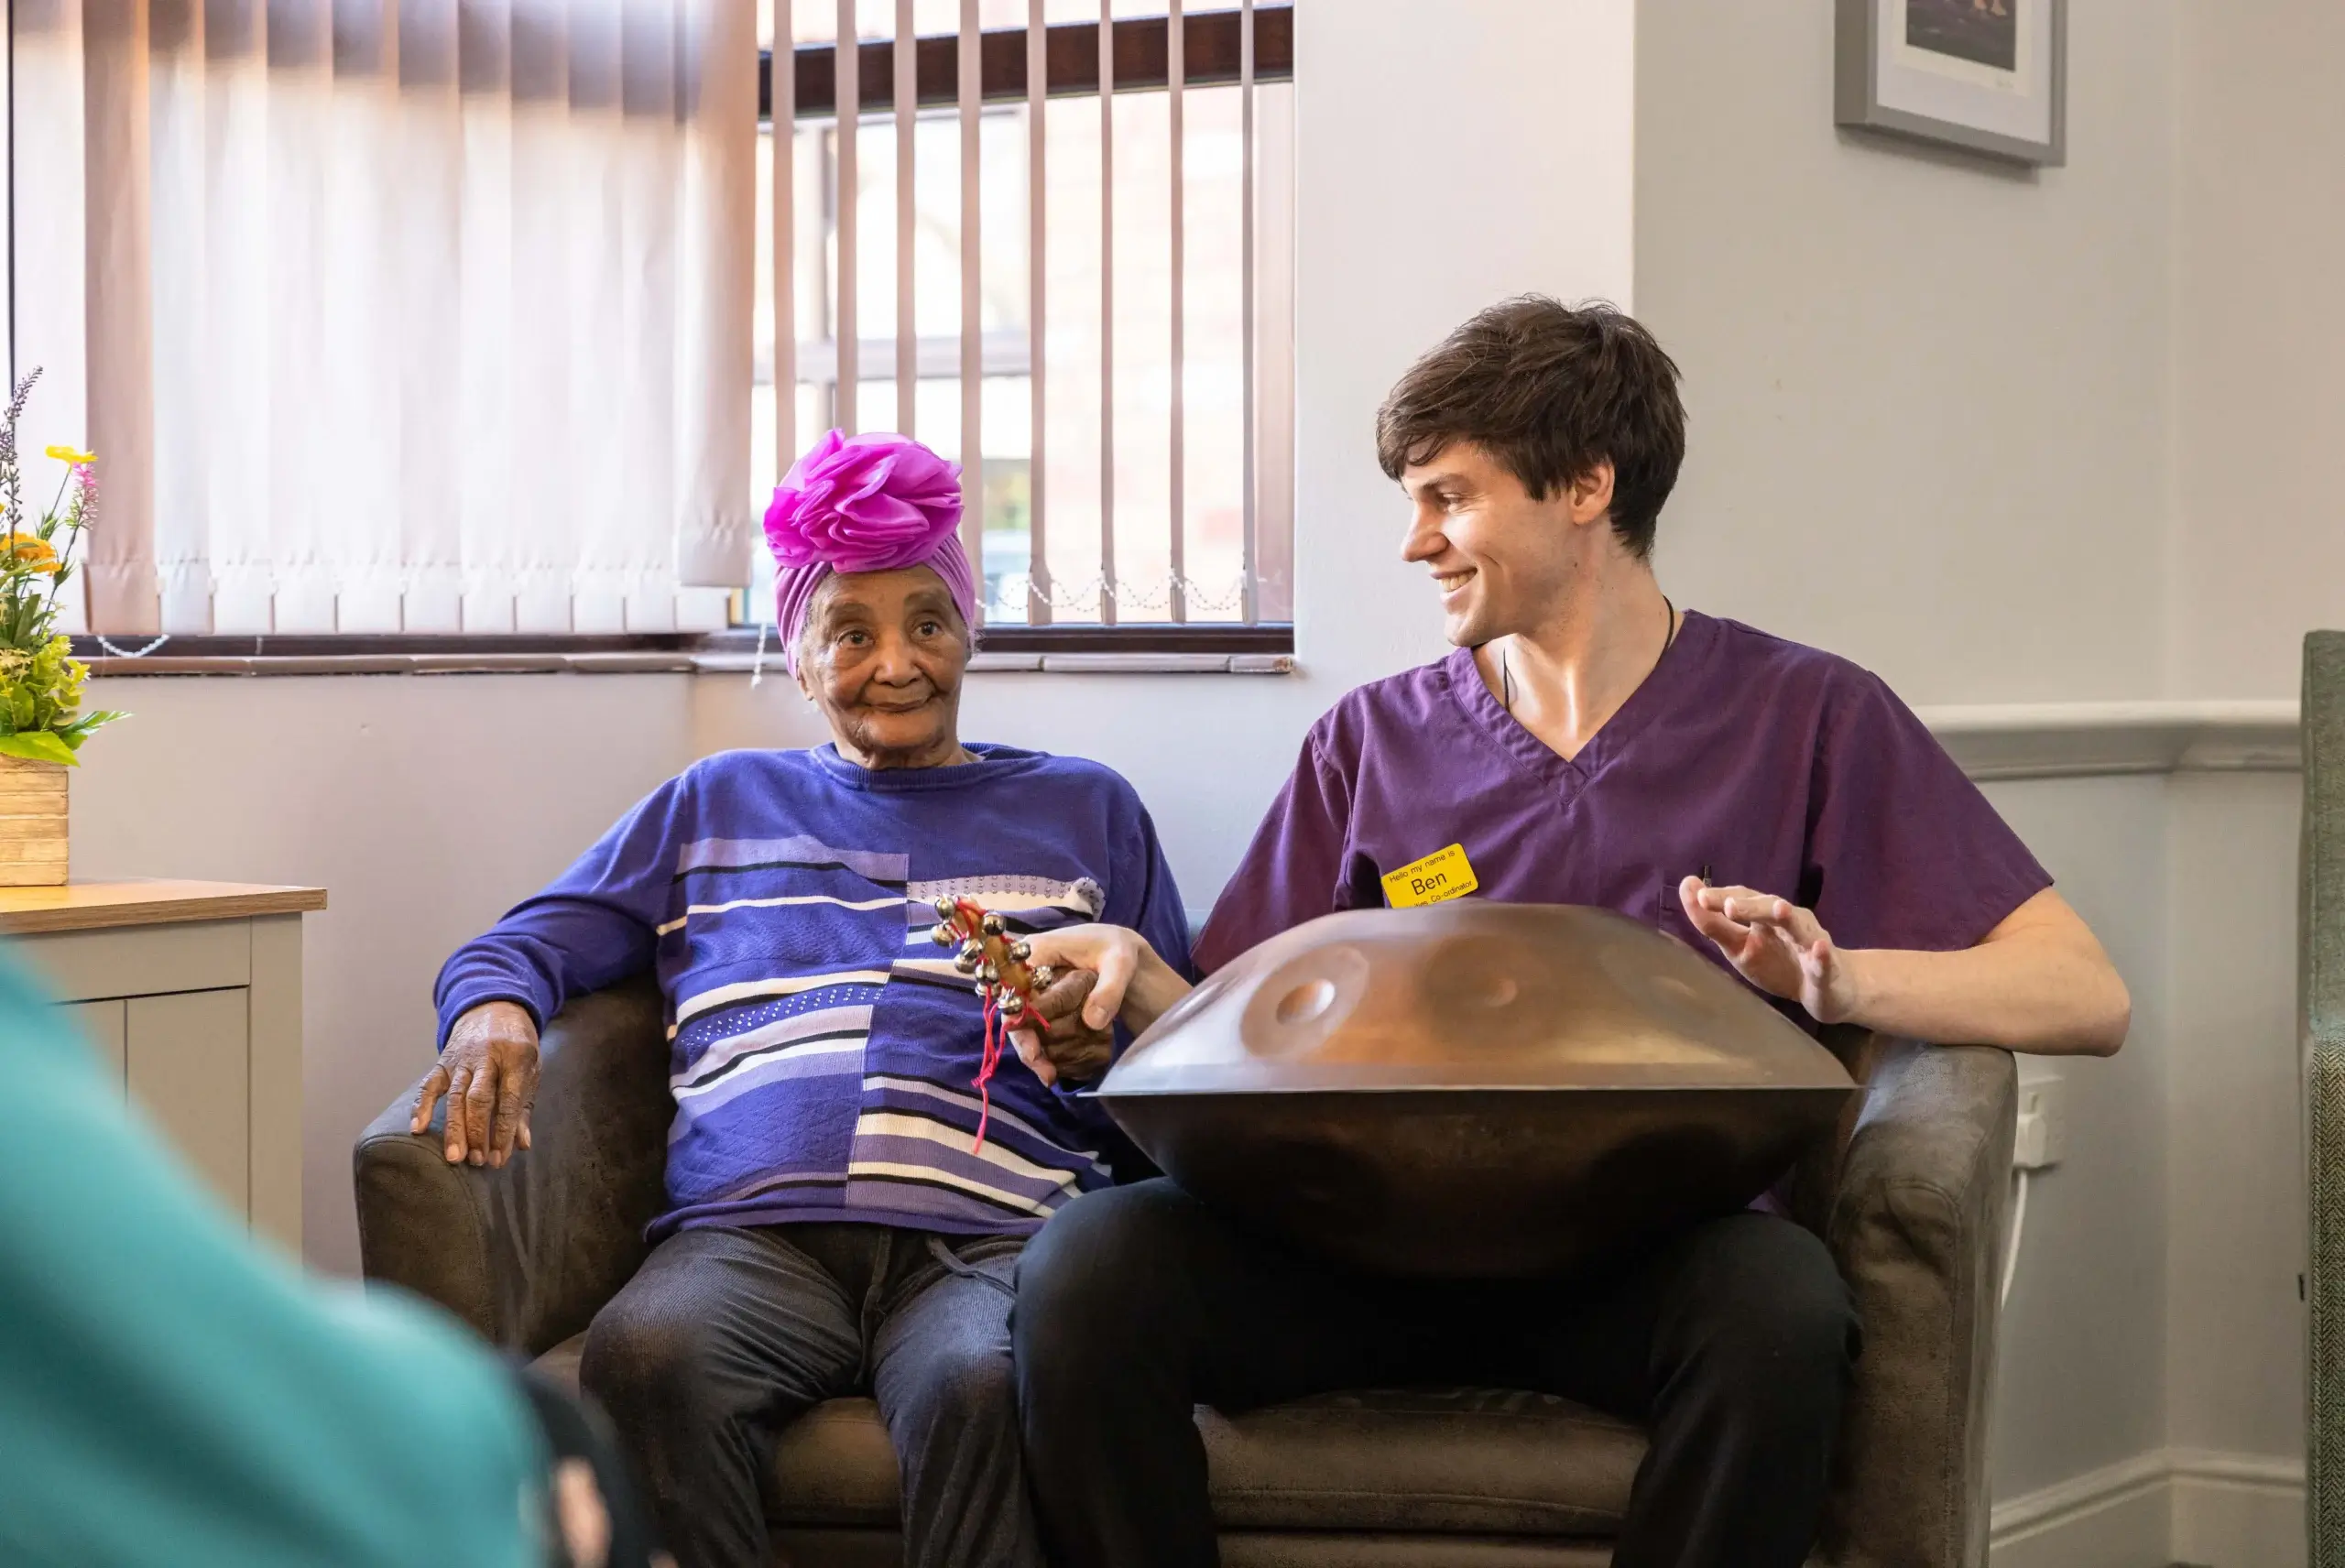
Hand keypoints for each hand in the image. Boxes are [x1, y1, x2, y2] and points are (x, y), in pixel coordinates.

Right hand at [410, 1000, 540, 1167]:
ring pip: (455, 1095)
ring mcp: (461, 1058)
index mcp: (516, 1056)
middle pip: (479, 1098)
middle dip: (477, 1132)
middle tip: (476, 1161)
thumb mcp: (530, 1071)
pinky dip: (420, 1105)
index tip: (500, 1158)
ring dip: (454, 1128)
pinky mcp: (442, 1060)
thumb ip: (524, 1108)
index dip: (504, 1131)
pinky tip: (417, 1129)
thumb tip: (522, 1145)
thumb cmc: (517, 1048)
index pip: (508, 1099)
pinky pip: (429, 1084)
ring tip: (455, 1156)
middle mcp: (486, 1056)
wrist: (495, 1009)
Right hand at [1006, 924, 1192, 1084]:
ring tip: (1072, 1064)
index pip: (1015, 994)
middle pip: (1017, 1020)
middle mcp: (1028, 976)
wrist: (1122, 955)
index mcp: (1036, 953)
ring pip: (1030, 1034)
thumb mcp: (1121, 962)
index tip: (1034, 1054)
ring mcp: (1035, 997)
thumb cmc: (1118, 950)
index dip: (1020, 1025)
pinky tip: (1076, 1063)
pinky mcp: (1045, 1013)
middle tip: (1050, 1075)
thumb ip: (1110, 988)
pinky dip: (1058, 1054)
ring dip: (1050, 1053)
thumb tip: (1092, 1022)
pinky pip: (1043, 1039)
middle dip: (1034, 1050)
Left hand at [1677, 878, 1860, 1024]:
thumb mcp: (1740, 946)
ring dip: (1788, 917)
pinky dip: (1823, 955)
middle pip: (1769, 908)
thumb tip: (1687, 886)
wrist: (1828, 990)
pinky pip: (1825, 962)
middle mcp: (1789, 922)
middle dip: (1750, 906)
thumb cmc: (1779, 962)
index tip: (1697, 894)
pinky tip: (1820, 948)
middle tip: (1728, 905)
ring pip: (1800, 927)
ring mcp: (1811, 943)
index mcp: (1766, 916)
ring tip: (1778, 909)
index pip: (1743, 899)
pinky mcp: (1828, 969)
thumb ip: (1713, 923)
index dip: (1721, 896)